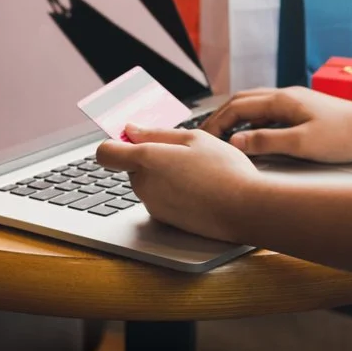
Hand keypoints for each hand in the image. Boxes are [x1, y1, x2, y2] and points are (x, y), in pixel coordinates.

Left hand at [95, 126, 258, 241]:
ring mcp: (153, 205)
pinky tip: (198, 188)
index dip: (116, 142)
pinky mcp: (165, 220)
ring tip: (196, 171)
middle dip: (149, 157)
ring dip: (163, 174)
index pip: (106, 152)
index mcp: (146, 160)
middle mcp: (143, 185)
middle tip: (182, 151)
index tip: (133, 137)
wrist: (245, 211)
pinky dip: (172, 191)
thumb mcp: (193, 138)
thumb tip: (131, 130)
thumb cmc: (224, 171)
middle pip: (131, 166)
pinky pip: (160, 198)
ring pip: (147, 182)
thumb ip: (156, 133)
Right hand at [201, 86, 351, 162]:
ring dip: (234, 116)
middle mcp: (285, 95)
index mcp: (281, 100)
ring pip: (254, 103)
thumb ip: (266, 141)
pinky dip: (250, 118)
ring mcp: (294, 100)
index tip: (202, 139)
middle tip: (206, 135)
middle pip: (241, 100)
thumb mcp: (302, 144)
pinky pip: (267, 109)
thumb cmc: (345, 137)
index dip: (216, 123)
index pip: (237, 107)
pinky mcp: (303, 108)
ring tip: (222, 134)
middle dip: (220, 116)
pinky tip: (252, 132)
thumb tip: (234, 143)